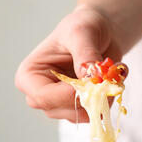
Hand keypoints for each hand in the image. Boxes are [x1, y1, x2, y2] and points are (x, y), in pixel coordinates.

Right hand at [15, 6, 121, 122]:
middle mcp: (41, 96)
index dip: (68, 94)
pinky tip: (112, 79)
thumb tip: (89, 79)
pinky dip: (109, 99)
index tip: (91, 81)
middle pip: (62, 110)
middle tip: (108, 75)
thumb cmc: (82, 27)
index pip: (43, 96)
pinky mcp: (79, 109)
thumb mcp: (81, 32)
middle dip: (89, 96)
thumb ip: (85, 54)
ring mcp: (60, 105)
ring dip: (103, 96)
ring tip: (111, 71)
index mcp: (30, 76)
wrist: (100, 33)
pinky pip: (96, 114)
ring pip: (82, 115)